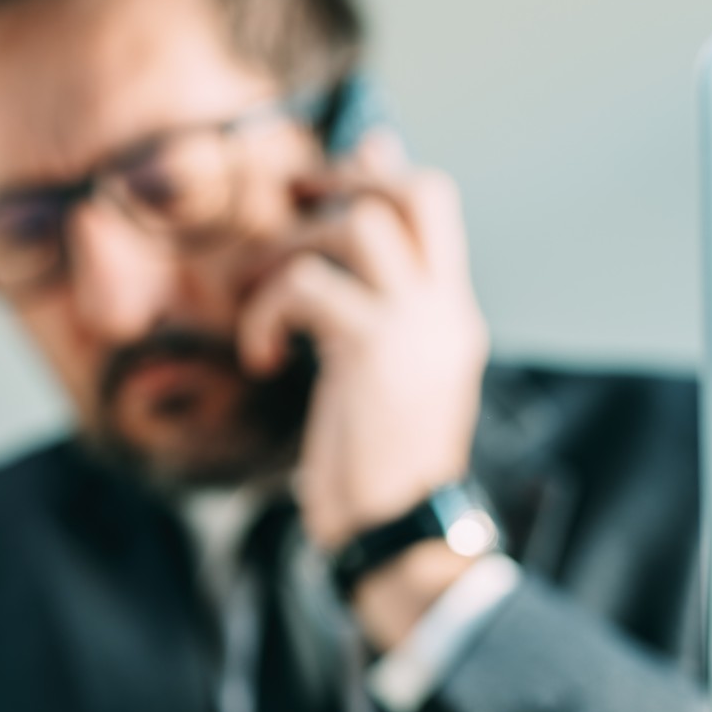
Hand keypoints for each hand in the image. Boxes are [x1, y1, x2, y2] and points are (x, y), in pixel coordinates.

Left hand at [236, 133, 488, 645]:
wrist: (398, 537)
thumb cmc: (377, 470)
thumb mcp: (381, 383)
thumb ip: (369, 319)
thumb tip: (333, 282)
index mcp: (450, 318)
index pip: (434, 208)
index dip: (379, 174)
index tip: (329, 178)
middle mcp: (443, 311)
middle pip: (414, 193)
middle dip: (344, 186)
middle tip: (292, 212)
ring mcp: (414, 326)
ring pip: (356, 226)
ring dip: (293, 252)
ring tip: (267, 304)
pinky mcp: (371, 350)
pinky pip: (306, 284)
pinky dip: (267, 311)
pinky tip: (262, 356)